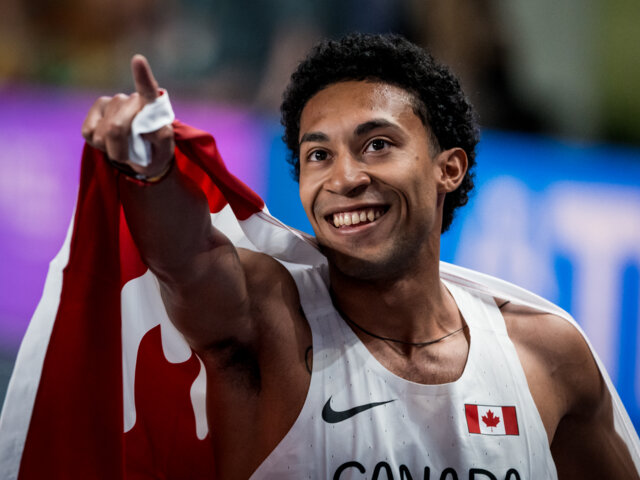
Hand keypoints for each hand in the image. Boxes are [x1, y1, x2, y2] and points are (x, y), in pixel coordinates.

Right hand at [81, 54, 174, 176]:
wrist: (142, 158)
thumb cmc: (155, 150)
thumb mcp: (165, 148)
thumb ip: (161, 137)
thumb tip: (148, 125)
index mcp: (151, 105)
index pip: (147, 90)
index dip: (142, 76)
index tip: (138, 60)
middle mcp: (129, 99)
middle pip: (116, 127)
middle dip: (122, 149)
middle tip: (135, 152)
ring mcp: (110, 103)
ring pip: (103, 135)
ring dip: (114, 150)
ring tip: (126, 147)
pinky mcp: (94, 112)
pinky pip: (90, 135)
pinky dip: (101, 147)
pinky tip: (111, 143)